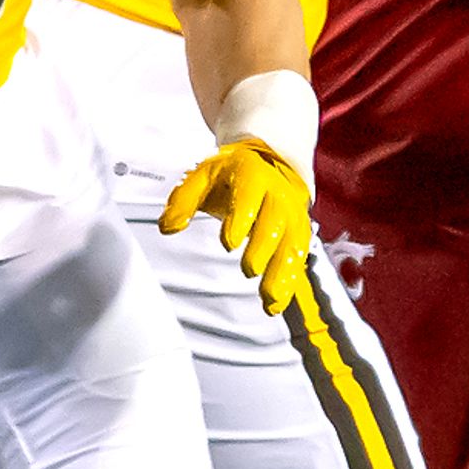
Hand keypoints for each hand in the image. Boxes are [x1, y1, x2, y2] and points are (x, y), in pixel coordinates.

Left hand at [159, 136, 316, 314]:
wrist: (270, 165)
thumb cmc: (232, 174)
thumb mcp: (202, 176)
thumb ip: (183, 201)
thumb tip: (168, 226)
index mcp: (253, 175)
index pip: (250, 195)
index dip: (242, 218)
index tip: (229, 242)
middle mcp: (278, 195)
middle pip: (275, 223)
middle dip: (264, 248)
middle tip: (249, 270)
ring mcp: (292, 215)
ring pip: (292, 244)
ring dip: (283, 273)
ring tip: (270, 299)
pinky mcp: (299, 233)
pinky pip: (297, 259)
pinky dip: (290, 282)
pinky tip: (278, 303)